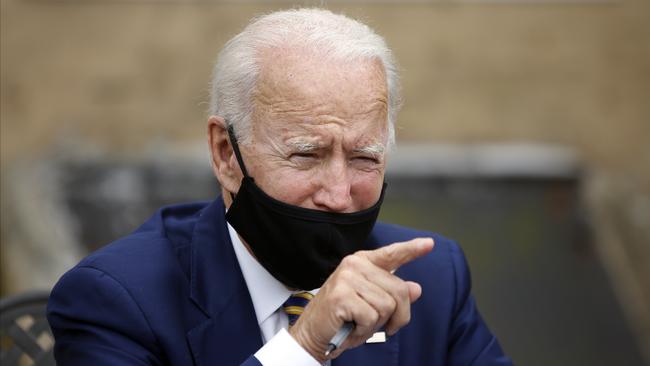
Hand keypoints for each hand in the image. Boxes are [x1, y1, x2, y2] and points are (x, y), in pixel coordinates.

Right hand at [289, 237, 434, 361]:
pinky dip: (364, 330)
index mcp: (362, 262)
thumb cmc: (342, 319)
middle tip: (377, 325)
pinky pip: (371, 317)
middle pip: (399, 291)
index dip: (412, 249)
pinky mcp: (342, 295)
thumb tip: (415, 288)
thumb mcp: (372, 306)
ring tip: (357, 323)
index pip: (391, 254)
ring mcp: (347, 278)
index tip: (429, 244)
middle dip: (396, 316)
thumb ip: (392, 294)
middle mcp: (355, 265)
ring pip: (387, 306)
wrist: (313, 334)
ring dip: (376, 324)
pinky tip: (350, 326)